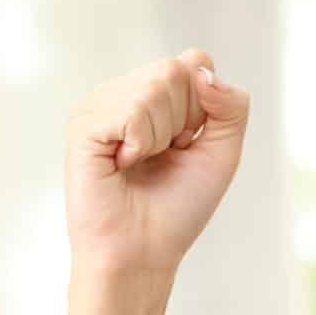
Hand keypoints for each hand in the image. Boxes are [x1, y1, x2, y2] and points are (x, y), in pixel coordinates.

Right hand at [64, 50, 251, 281]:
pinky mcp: (83, 124)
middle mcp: (124, 92)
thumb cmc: (177, 208)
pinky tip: (122, 165)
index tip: (186, 146)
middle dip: (183, 122)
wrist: (143, 254)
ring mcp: (100, 105)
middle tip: (161, 158)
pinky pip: (131, 110)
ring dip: (161, 136)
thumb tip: (202, 72)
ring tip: (140, 164)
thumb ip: (232, 105)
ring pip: (155, 86)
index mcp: (153, 94)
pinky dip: (140, 144)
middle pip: (175, 70)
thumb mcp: (223, 151)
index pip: (194, 61)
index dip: (202, 108)